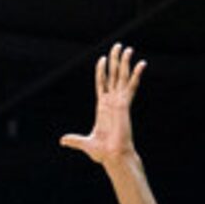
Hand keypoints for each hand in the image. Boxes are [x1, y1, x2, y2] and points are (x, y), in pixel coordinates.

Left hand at [57, 41, 144, 165]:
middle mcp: (112, 102)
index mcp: (103, 107)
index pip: (102, 84)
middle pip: (114, 76)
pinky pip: (131, 87)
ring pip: (122, 77)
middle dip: (116, 61)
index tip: (102, 58)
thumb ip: (74, 140)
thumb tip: (63, 141)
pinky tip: (141, 64)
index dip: (102, 71)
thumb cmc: (103, 152)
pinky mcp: (125, 105)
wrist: (113, 157)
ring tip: (128, 49)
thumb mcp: (85, 143)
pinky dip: (136, 75)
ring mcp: (119, 102)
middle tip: (118, 46)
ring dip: (125, 63)